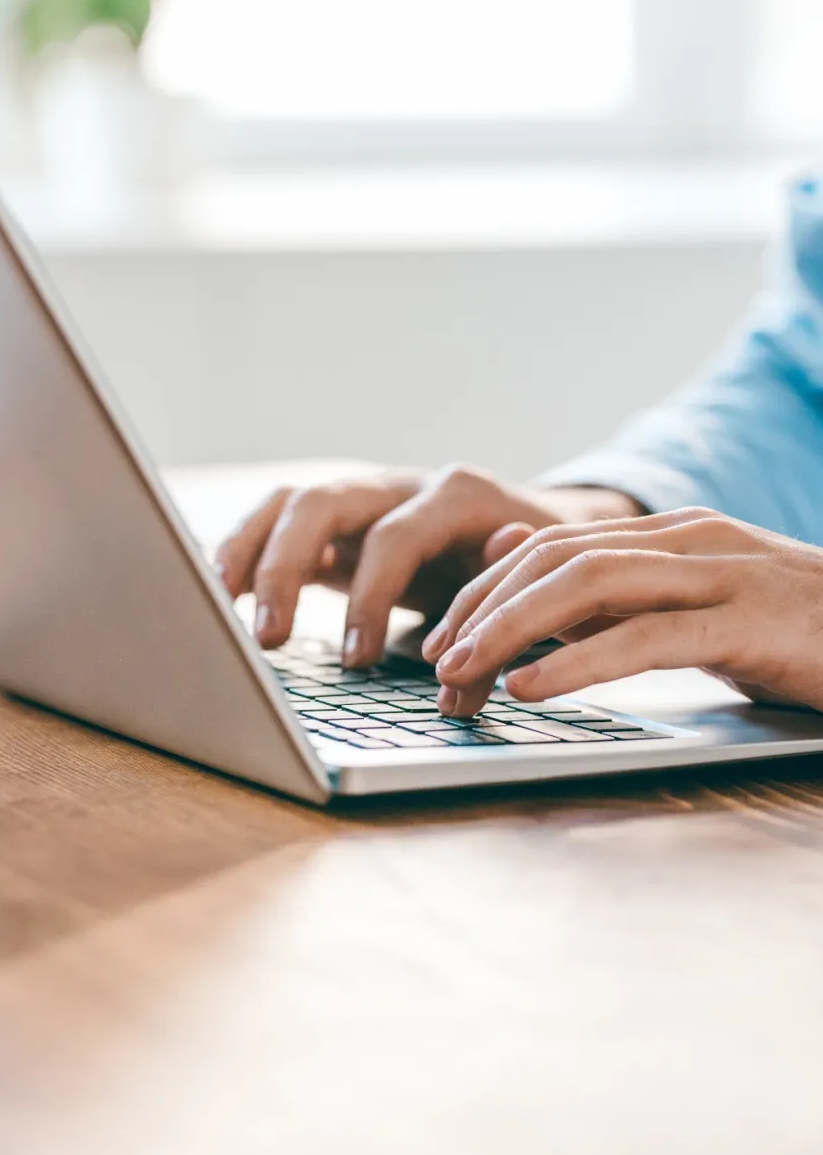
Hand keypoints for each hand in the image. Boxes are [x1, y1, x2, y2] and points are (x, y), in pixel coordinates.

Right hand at [215, 464, 639, 665]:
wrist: (542, 530)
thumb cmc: (535, 565)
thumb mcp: (534, 582)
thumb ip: (508, 601)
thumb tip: (483, 624)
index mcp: (455, 495)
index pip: (395, 537)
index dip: (370, 598)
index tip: (356, 660)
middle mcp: (401, 486)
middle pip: (322, 503)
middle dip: (286, 568)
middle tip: (270, 638)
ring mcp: (366, 499)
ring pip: (289, 503)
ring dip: (249, 551)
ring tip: (219, 605)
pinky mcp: (342, 524)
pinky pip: (281, 524)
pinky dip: (248, 551)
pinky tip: (222, 591)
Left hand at [425, 506, 822, 715]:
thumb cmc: (789, 636)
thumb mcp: (688, 610)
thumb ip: (608, 592)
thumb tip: (512, 562)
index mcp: (671, 535)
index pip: (553, 547)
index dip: (487, 589)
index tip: (443, 635)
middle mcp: (689, 539)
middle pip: (558, 559)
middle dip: (484, 608)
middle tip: (435, 660)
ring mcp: (722, 575)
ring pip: (591, 586)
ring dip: (512, 630)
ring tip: (461, 672)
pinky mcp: (748, 623)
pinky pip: (646, 638)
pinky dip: (579, 661)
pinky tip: (530, 686)